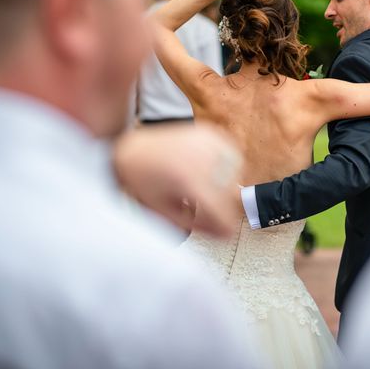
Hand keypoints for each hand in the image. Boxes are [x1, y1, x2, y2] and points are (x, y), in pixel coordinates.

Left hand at [113, 123, 243, 237]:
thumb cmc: (142, 180)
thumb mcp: (163, 210)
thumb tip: (221, 234)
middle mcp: (202, 158)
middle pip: (231, 192)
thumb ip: (194, 225)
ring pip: (237, 173)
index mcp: (188, 179)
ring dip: (227, 186)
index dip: (225, 226)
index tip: (225, 232)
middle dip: (223, 206)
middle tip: (209, 210)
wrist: (132, 147)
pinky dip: (228, 167)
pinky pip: (232, 155)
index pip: (221, 209)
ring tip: (208, 189)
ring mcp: (208, 142)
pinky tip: (212, 173)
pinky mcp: (211, 134)